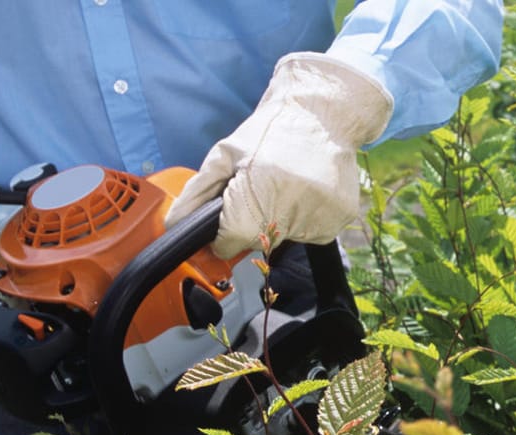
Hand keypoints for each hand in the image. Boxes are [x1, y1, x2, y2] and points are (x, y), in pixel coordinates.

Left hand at [166, 53, 393, 258]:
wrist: (322, 111)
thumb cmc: (270, 130)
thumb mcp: (225, 154)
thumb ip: (197, 193)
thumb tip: (175, 223)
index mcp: (258, 195)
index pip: (230, 242)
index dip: (224, 233)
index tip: (227, 220)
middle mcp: (290, 211)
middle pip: (257, 242)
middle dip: (251, 223)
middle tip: (261, 189)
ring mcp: (318, 217)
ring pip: (284, 239)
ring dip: (278, 220)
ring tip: (285, 184)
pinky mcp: (339, 219)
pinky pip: (310, 234)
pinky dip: (303, 218)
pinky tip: (305, 190)